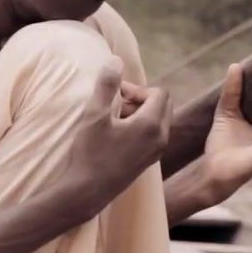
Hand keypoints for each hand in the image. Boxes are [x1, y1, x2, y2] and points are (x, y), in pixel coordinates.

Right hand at [65, 59, 171, 213]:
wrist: (88, 192)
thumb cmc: (91, 153)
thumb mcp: (95, 115)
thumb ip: (107, 86)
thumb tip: (116, 60)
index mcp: (151, 124)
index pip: (159, 92)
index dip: (138, 88)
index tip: (116, 94)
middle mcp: (160, 138)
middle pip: (163, 105)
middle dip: (142, 99)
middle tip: (117, 104)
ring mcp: (156, 151)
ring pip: (158, 120)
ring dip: (140, 113)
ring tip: (114, 118)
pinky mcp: (149, 161)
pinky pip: (154, 134)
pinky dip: (140, 127)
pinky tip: (117, 134)